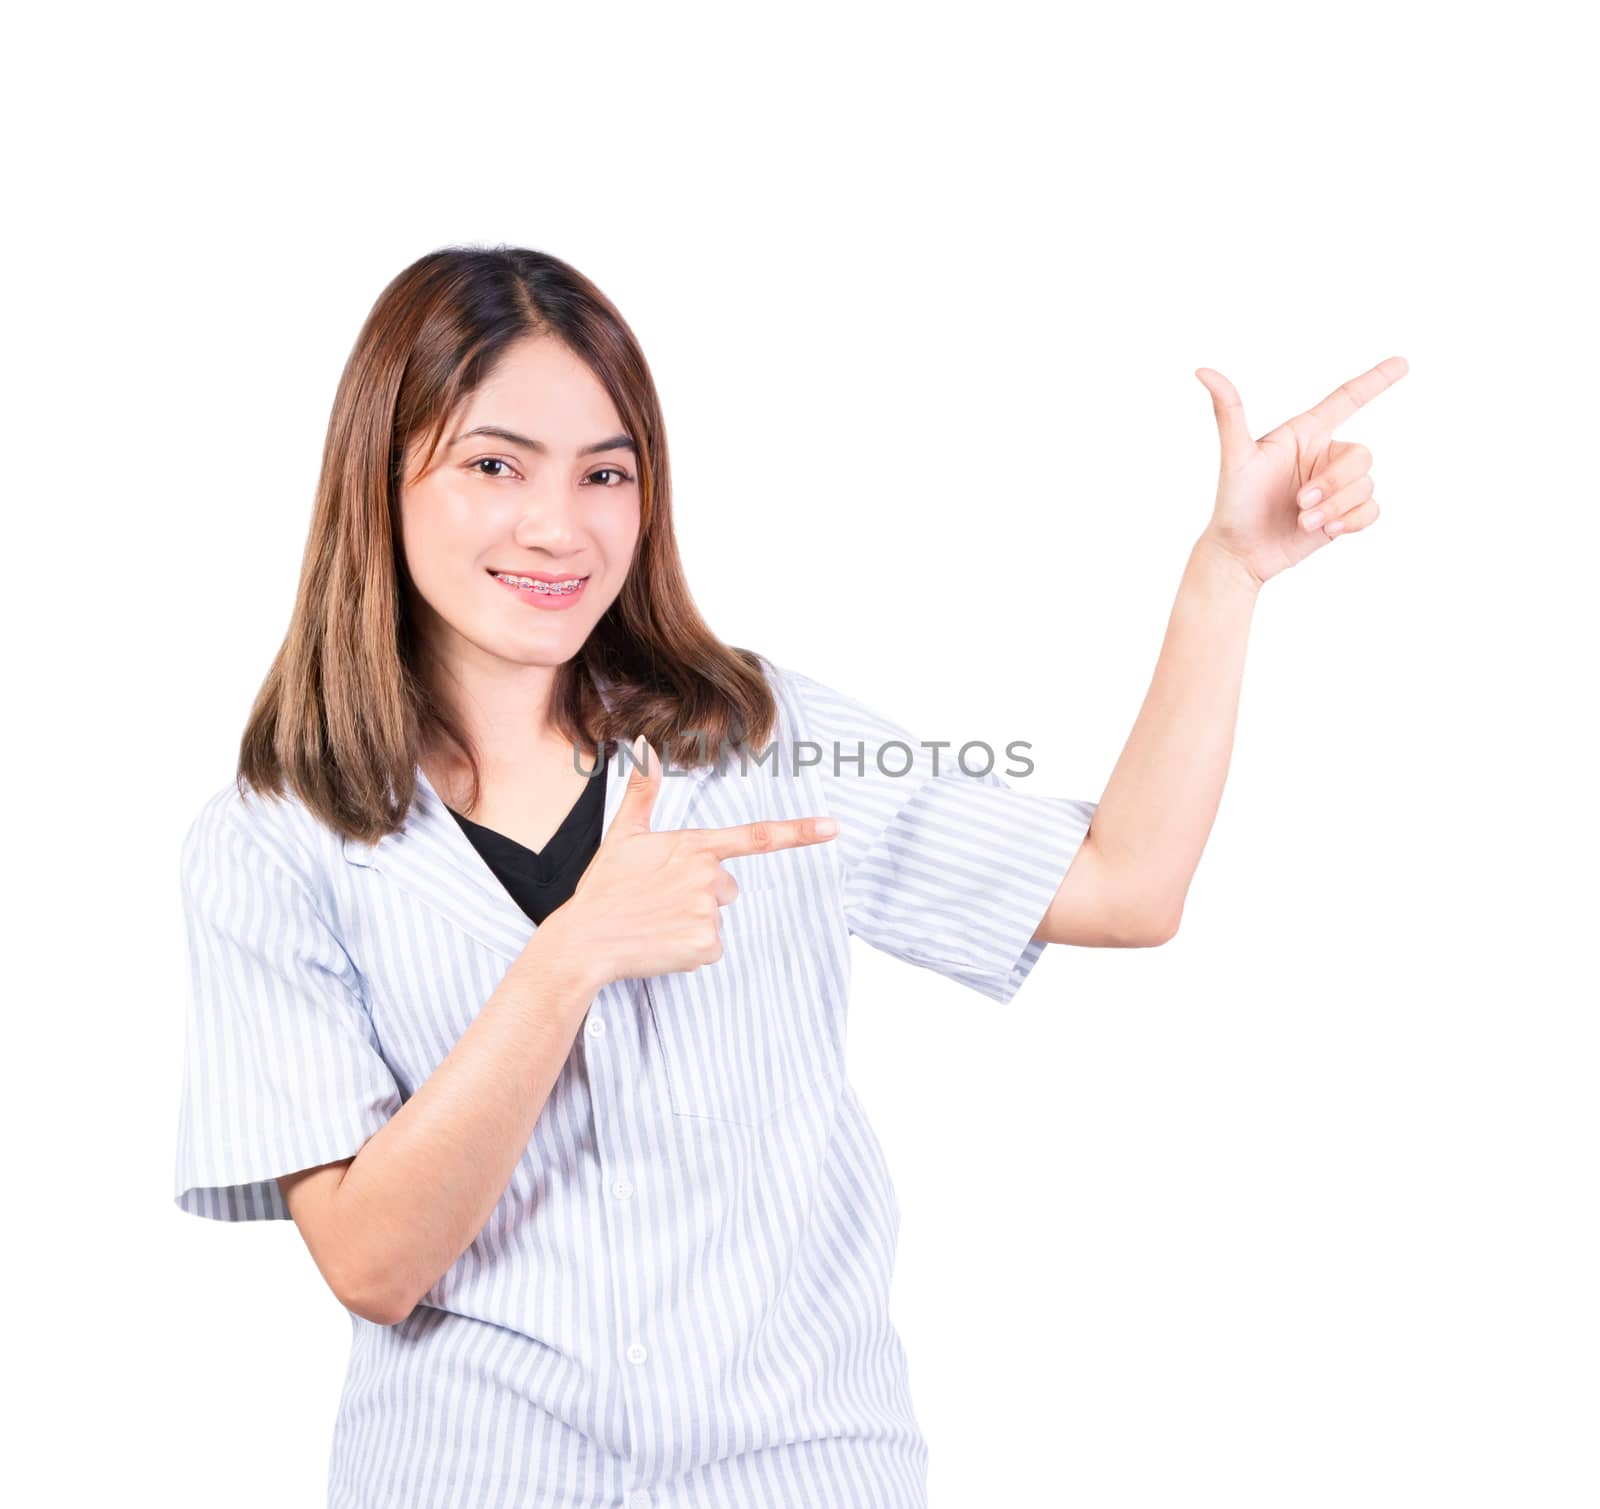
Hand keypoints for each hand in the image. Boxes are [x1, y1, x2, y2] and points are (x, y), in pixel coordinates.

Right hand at [544, 737, 838, 988]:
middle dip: (700, 894)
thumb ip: (643, 793)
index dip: (799, 832)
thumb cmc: (604, 888)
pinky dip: (689, 950)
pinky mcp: (706, 946)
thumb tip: (644, 746)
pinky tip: (662, 943)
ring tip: (656, 921)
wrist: (584, 940)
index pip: (756, 836)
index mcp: (694, 846)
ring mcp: (708, 912)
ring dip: (691, 922)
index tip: (833, 828)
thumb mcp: (623, 836)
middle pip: (726, 887)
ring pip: (716, 917)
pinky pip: (711, 948)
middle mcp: (708, 876)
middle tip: (660, 899)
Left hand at [1195, 356, 1408, 586]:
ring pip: (1366, 486)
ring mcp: (1335, 485)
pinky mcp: (1343, 514)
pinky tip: (1327, 531)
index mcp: (1304, 433)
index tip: (1402, 363)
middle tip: (1300, 503)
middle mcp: (1323, 455)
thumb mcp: (1235, 456)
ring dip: (1336, 508)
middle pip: (1362, 455)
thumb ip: (1229, 413)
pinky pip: (1371, 510)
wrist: (1240, 552)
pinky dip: (1352, 521)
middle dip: (1334, 483)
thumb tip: (1203, 370)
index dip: (1375, 380)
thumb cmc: (1234, 502)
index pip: (1347, 399)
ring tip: (1303, 521)